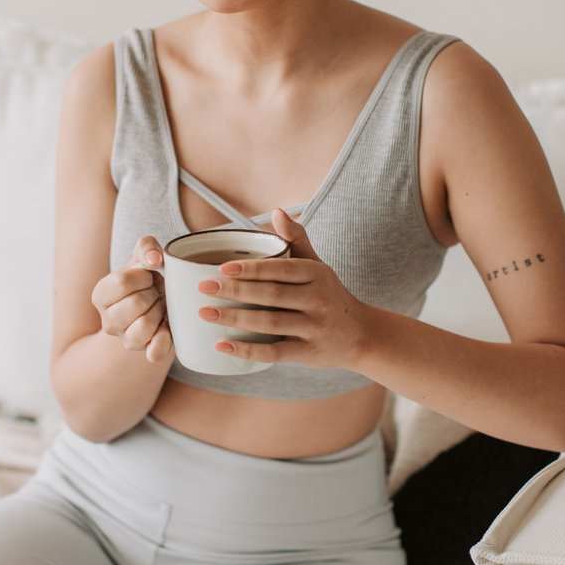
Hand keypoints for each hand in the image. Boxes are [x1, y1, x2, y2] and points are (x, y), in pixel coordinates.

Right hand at [91, 235, 172, 362]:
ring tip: (160, 306)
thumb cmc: (148, 277)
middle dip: (153, 293)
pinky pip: (155, 352)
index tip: (148, 276)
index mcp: (101, 295)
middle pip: (135, 304)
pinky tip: (167, 325)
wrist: (160, 301)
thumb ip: (146, 247)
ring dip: (160, 311)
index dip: (142, 276)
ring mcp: (125, 340)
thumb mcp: (144, 255)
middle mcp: (108, 321)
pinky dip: (166, 338)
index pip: (121, 282)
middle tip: (155, 292)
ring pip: (144, 327)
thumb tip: (155, 260)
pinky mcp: (145, 353)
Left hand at [195, 208, 367, 368]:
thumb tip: (276, 211)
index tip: (221, 268)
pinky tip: (222, 345)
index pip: (281, 269)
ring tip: (205, 313)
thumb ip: (296, 239)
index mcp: (316, 274)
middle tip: (203, 288)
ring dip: (235, 319)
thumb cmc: (330, 295)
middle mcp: (318, 300)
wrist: (361, 335)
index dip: (251, 269)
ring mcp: (314, 328)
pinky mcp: (308, 353)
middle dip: (235, 292)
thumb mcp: (318, 266)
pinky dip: (247, 351)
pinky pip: (274, 352)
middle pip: (271, 295)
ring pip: (270, 323)